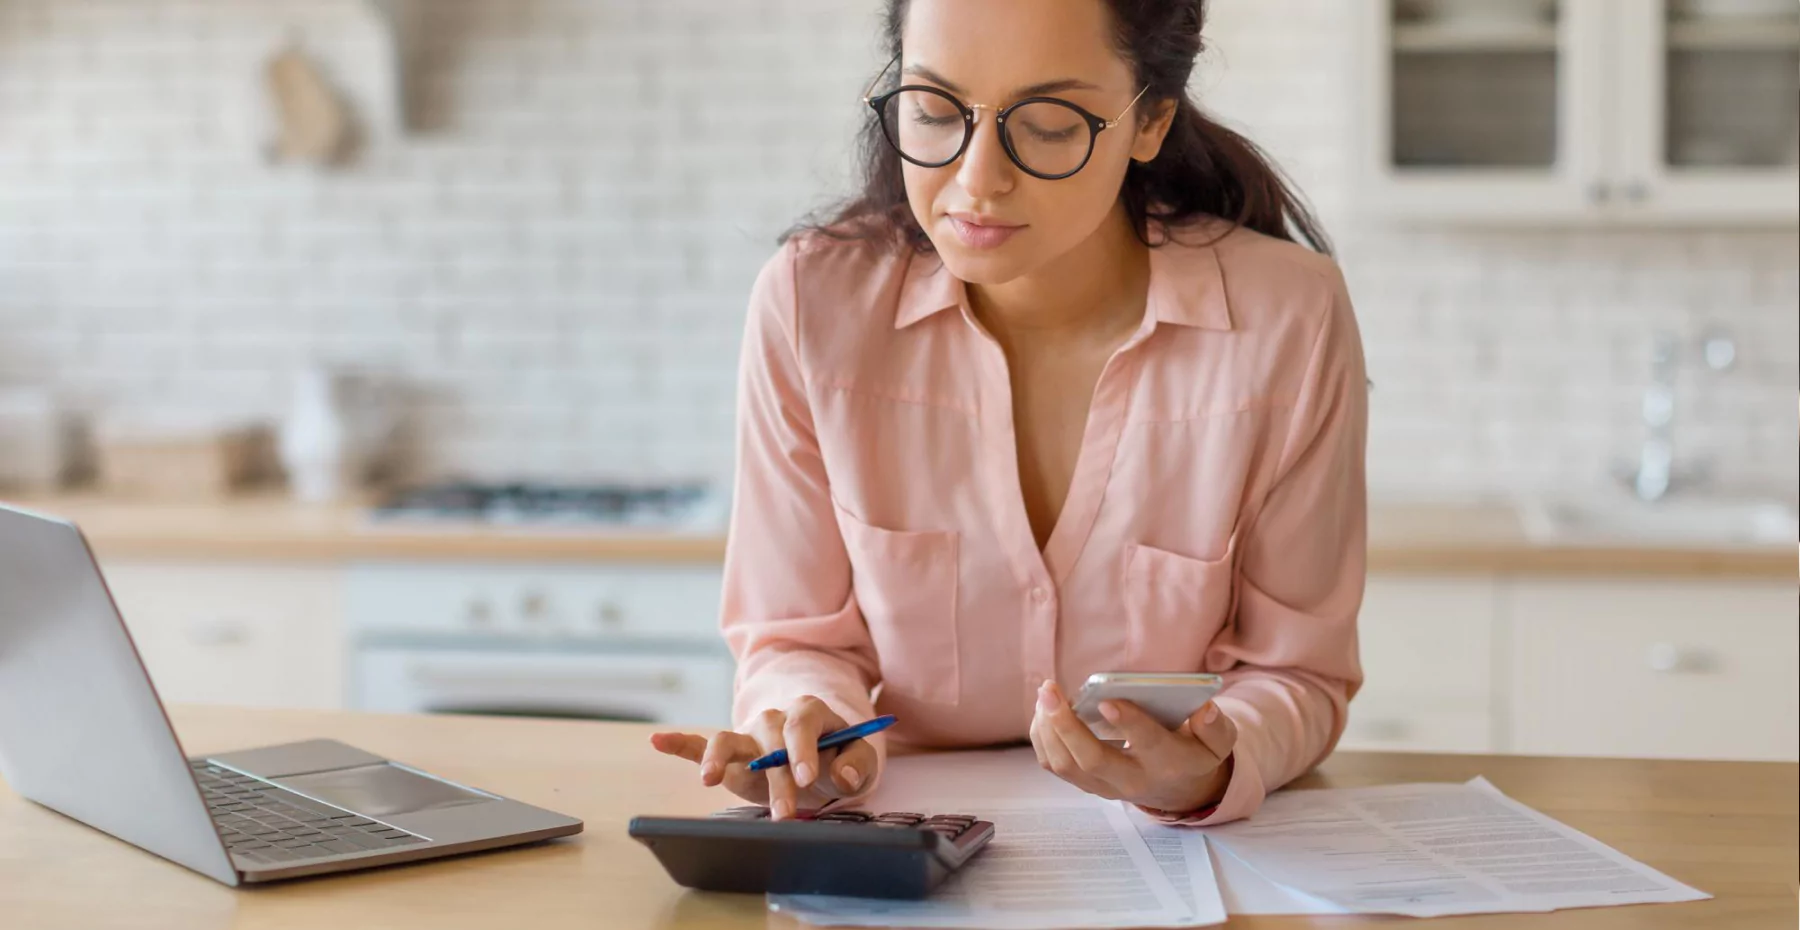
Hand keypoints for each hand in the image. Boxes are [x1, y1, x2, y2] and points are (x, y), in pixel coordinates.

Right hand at [649, 695, 879, 820]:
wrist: (821, 758)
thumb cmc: (839, 756)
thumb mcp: (858, 758)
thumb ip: (856, 764)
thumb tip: (841, 774)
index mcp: (807, 713)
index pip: (801, 724)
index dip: (802, 750)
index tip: (806, 777)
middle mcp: (773, 719)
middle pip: (767, 740)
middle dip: (774, 778)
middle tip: (784, 814)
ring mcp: (747, 735)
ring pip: (727, 739)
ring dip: (717, 758)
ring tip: (708, 778)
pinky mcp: (730, 753)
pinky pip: (700, 744)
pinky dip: (679, 743)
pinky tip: (658, 741)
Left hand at [1029, 679, 1236, 814]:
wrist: (1177, 788)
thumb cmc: (1192, 753)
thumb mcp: (1216, 743)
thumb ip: (1216, 728)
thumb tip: (1205, 710)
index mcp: (1168, 764)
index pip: (1148, 744)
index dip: (1129, 723)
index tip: (1108, 700)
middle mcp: (1132, 779)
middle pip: (1092, 760)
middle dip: (1066, 725)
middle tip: (1050, 690)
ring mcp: (1104, 785)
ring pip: (1065, 765)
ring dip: (1049, 729)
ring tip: (1046, 694)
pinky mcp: (1085, 783)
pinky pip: (1054, 764)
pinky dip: (1043, 736)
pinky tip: (1045, 709)